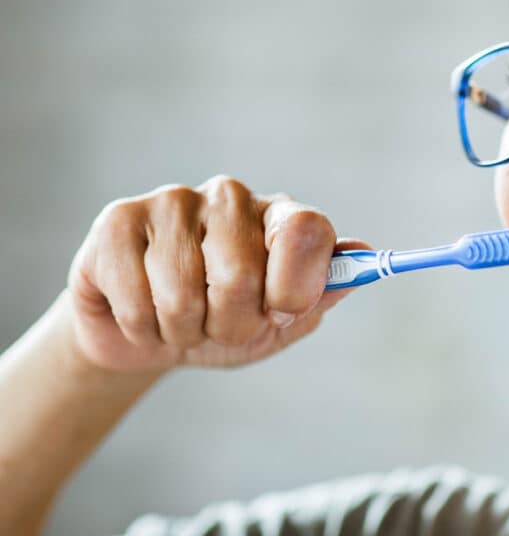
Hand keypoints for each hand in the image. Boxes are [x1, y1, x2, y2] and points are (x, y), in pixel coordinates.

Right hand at [65, 176, 366, 372]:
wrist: (153, 337)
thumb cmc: (226, 323)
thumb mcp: (283, 323)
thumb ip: (322, 292)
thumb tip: (363, 253)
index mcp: (280, 216)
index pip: (306, 230)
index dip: (294, 288)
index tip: (280, 314)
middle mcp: (231, 197)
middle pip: (241, 275)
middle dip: (231, 325)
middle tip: (221, 325)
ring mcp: (172, 202)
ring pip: (183, 295)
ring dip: (184, 331)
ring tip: (181, 321)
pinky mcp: (118, 220)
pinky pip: (135, 298)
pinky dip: (142, 327)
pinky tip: (143, 313)